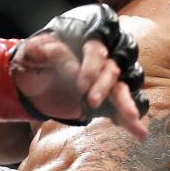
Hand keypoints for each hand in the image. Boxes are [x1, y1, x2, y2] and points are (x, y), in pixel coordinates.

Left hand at [11, 34, 148, 138]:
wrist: (35, 80)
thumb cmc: (36, 58)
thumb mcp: (31, 51)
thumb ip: (40, 49)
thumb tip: (46, 50)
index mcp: (85, 39)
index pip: (96, 47)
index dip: (92, 64)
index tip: (80, 85)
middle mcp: (102, 56)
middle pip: (113, 67)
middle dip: (104, 85)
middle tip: (91, 102)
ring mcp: (107, 77)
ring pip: (123, 87)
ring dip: (127, 103)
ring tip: (133, 120)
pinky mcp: (108, 97)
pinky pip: (124, 106)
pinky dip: (130, 119)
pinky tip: (138, 132)